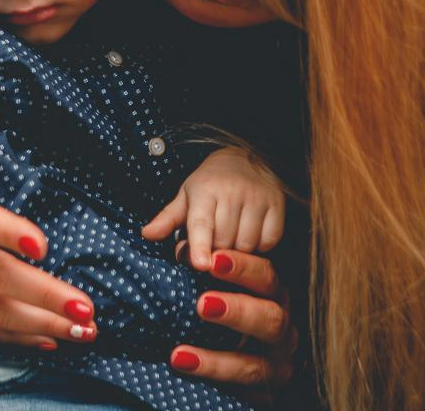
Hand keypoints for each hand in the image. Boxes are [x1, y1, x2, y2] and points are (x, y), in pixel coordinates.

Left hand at [142, 147, 284, 269]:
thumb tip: (147, 234)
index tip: (201, 264)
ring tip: (229, 235)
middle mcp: (233, 192)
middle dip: (215, 250)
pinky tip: (250, 233)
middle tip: (210, 243)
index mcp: (204, 190)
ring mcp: (258, 197)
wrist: (246, 160)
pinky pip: (269, 242)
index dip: (200, 245)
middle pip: (223, 241)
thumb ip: (167, 219)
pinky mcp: (277, 205)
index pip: (201, 223)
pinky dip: (259, 245)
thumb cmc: (210, 185)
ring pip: (247, 245)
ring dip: (237, 250)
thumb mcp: (186, 198)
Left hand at [169, 249, 298, 388]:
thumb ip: (186, 259)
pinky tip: (184, 369)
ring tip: (179, 354)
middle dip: (238, 311)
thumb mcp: (202, 278)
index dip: (242, 267)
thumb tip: (149, 232)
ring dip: (218, 360)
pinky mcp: (264, 391)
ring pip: (257, 364)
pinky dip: (212, 382)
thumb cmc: (215, 305)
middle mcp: (279, 326)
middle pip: (272, 318)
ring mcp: (276, 363)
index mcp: (269, 294)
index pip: (265, 276)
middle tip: (202, 304)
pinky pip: (242, 391)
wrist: (231, 359)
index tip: (213, 260)